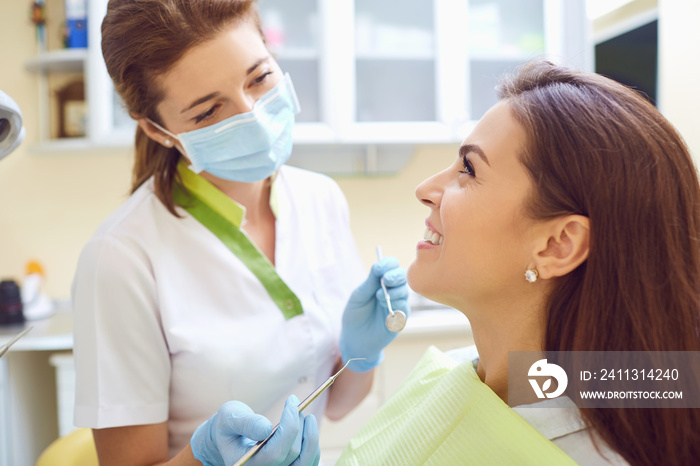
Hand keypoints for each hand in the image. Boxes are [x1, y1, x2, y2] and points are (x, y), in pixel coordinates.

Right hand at [190, 395, 319, 465]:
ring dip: (311, 436)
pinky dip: (312, 445)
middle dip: (298, 425)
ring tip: (307, 416)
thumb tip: (266, 428)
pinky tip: (307, 429)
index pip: (275, 452)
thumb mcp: (231, 418)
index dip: (289, 425)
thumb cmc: (230, 425)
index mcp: (247, 464)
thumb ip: (246, 422)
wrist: (231, 437)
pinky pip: (309, 462)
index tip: (292, 401)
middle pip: (292, 454)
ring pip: (305, 461)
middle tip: (296, 404)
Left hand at [339, 257, 409, 371]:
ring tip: (378, 298)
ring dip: (393, 292)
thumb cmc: (355, 315)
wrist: (354, 339)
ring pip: (404, 291)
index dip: (388, 264)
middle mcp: (392, 291)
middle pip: (402, 276)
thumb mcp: (359, 296)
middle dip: (395, 276)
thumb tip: (379, 266)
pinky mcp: (400, 319)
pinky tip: (385, 309)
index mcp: (381, 282)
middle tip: (386, 280)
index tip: (380, 268)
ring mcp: (398, 304)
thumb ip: (370, 282)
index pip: (392, 266)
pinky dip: (395, 306)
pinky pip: (404, 308)